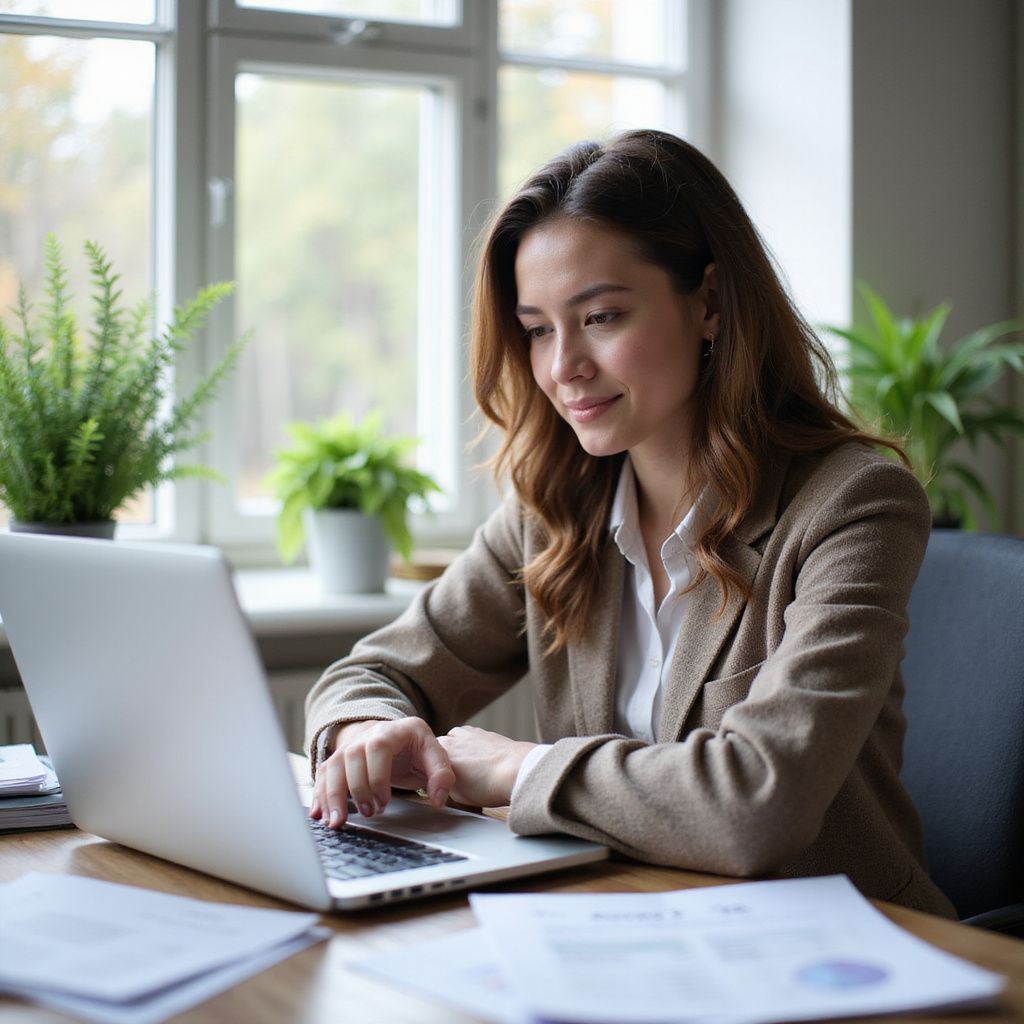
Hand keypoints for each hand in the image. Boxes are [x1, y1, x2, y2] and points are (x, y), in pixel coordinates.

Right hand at [311, 718, 454, 828]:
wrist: (401, 739)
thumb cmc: (418, 750)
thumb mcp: (437, 757)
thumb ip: (442, 776)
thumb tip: (437, 799)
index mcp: (394, 731)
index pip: (378, 748)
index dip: (377, 776)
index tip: (384, 801)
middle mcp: (368, 734)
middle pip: (351, 756)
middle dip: (356, 788)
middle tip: (369, 813)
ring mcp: (351, 745)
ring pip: (332, 766)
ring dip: (332, 796)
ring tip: (337, 822)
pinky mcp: (340, 759)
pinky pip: (323, 774)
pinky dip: (320, 795)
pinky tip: (319, 815)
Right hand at [437, 725, 536, 808]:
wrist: (515, 771)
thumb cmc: (486, 784)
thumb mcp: (454, 794)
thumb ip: (442, 785)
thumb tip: (441, 787)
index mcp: (440, 748)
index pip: (428, 760)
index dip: (435, 774)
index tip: (442, 785)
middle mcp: (454, 736)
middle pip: (445, 751)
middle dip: (450, 763)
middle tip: (460, 782)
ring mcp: (472, 732)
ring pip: (461, 746)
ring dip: (465, 756)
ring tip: (476, 775)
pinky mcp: (488, 733)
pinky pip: (477, 744)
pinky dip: (480, 753)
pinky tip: (488, 768)